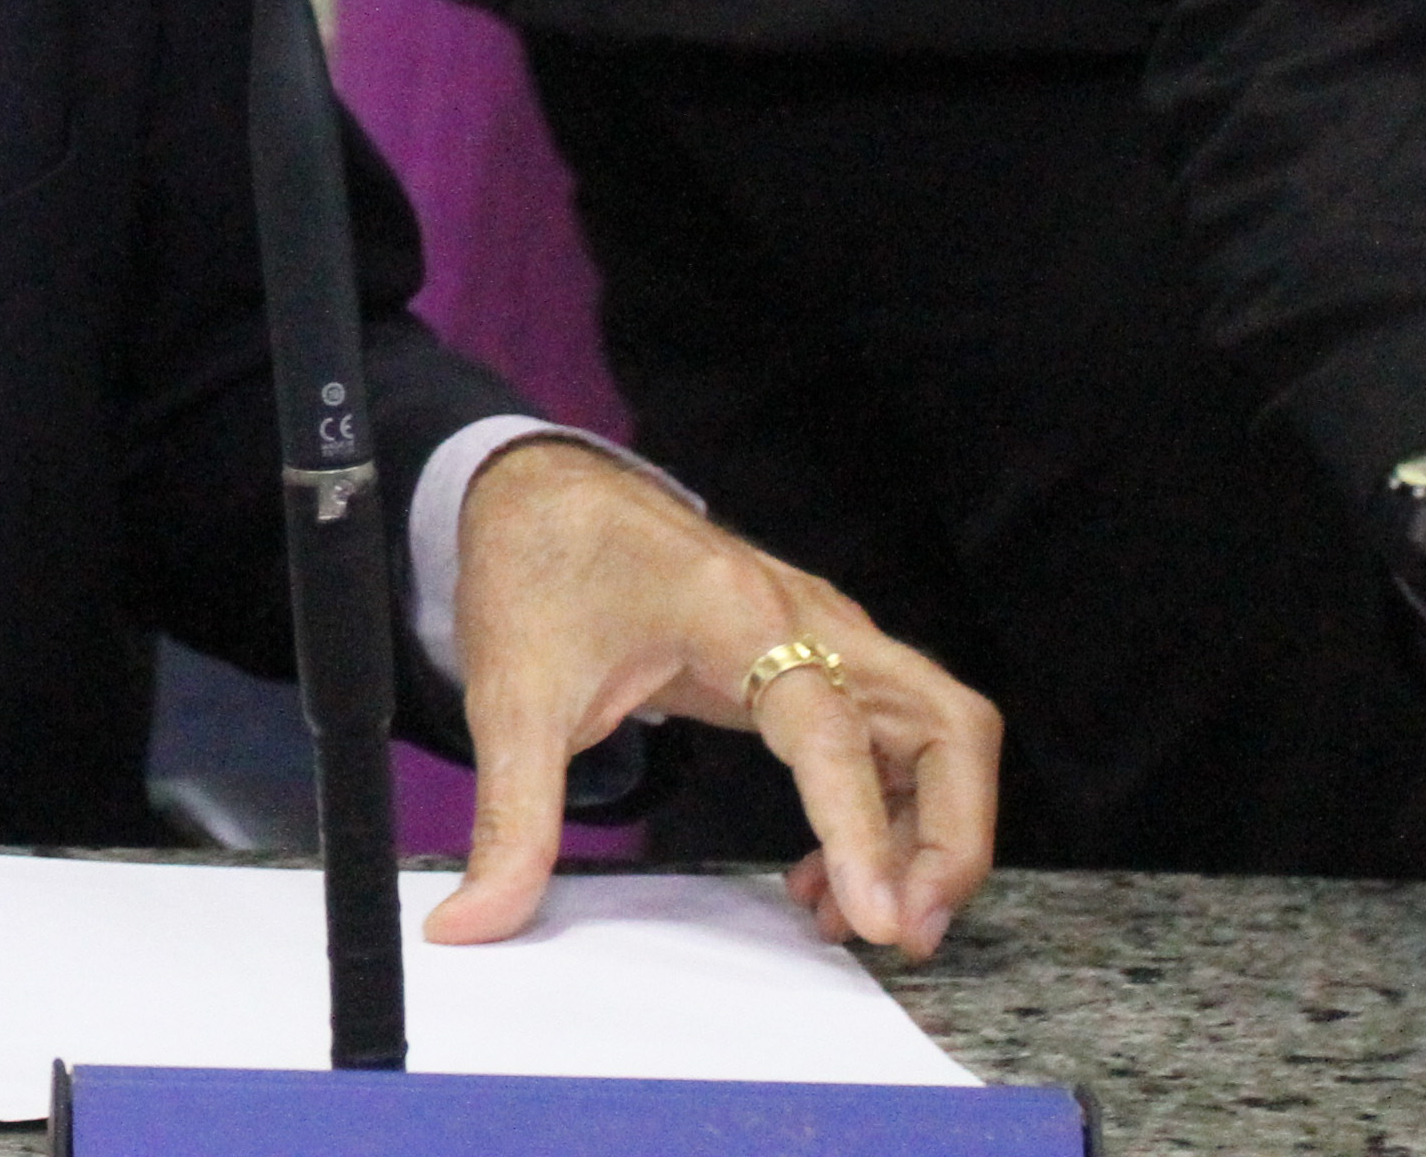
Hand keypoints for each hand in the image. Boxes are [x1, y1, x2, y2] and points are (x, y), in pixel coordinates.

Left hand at [427, 435, 999, 960]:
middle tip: (900, 931)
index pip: (831, 729)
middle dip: (951, 838)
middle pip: (947, 724)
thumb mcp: (512, 697)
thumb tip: (474, 924)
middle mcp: (809, 616)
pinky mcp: (825, 655)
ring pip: (942, 732)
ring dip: (934, 832)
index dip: (862, 828)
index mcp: (736, 612)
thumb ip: (512, 820)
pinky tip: (828, 873)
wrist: (541, 493)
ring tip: (866, 920)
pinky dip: (895, 810)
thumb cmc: (539, 574)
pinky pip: (901, 738)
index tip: (876, 918)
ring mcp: (828, 632)